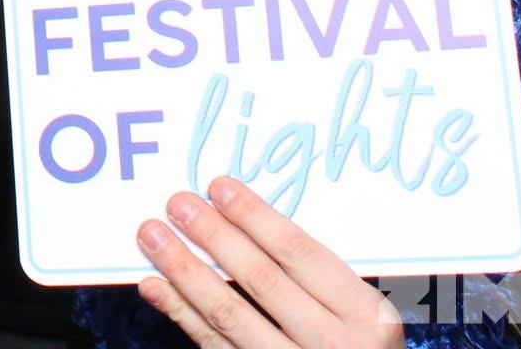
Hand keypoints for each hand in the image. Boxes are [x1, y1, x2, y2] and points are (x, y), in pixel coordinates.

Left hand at [134, 178, 400, 347]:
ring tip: (153, 237)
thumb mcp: (359, 314)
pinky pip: (215, 345)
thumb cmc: (357, 346)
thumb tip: (240, 221)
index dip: (257, 218)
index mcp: (367, 316)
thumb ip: (314, 277)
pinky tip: (157, 286)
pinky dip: (181, 314)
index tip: (219, 187)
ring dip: (185, 271)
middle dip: (214, 237)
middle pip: (262, 280)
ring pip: (230, 315)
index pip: (301, 255)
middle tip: (177, 204)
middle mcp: (335, 345)